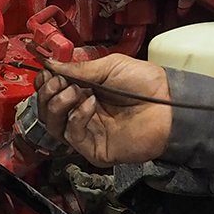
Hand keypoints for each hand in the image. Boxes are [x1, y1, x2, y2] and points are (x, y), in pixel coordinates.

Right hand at [34, 54, 172, 166]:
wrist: (167, 105)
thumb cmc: (146, 84)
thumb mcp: (109, 66)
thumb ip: (78, 68)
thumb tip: (50, 65)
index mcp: (84, 91)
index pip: (51, 91)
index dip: (46, 81)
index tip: (47, 72)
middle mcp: (82, 112)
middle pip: (46, 109)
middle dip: (48, 92)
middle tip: (58, 82)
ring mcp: (87, 131)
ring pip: (53, 124)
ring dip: (58, 104)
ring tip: (73, 91)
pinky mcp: (93, 148)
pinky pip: (72, 134)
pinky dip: (77, 116)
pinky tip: (90, 103)